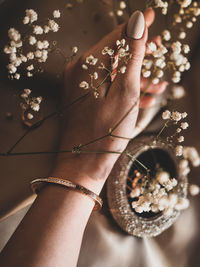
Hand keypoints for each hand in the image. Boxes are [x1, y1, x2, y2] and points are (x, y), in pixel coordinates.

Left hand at [52, 9, 158, 192]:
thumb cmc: (105, 131)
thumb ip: (132, 56)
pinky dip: (125, 90)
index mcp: (87, 65)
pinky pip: (107, 88)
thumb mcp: (126, 91)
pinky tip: (146, 97)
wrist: (83, 163)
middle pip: (115, 54)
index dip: (137, 27)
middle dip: (139, 53)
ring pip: (113, 73)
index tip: (153, 16)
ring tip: (158, 81)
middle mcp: (80, 72)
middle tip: (159, 48)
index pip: (116, 36)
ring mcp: (80, 86)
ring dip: (137, 76)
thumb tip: (139, 22)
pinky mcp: (84, 99)